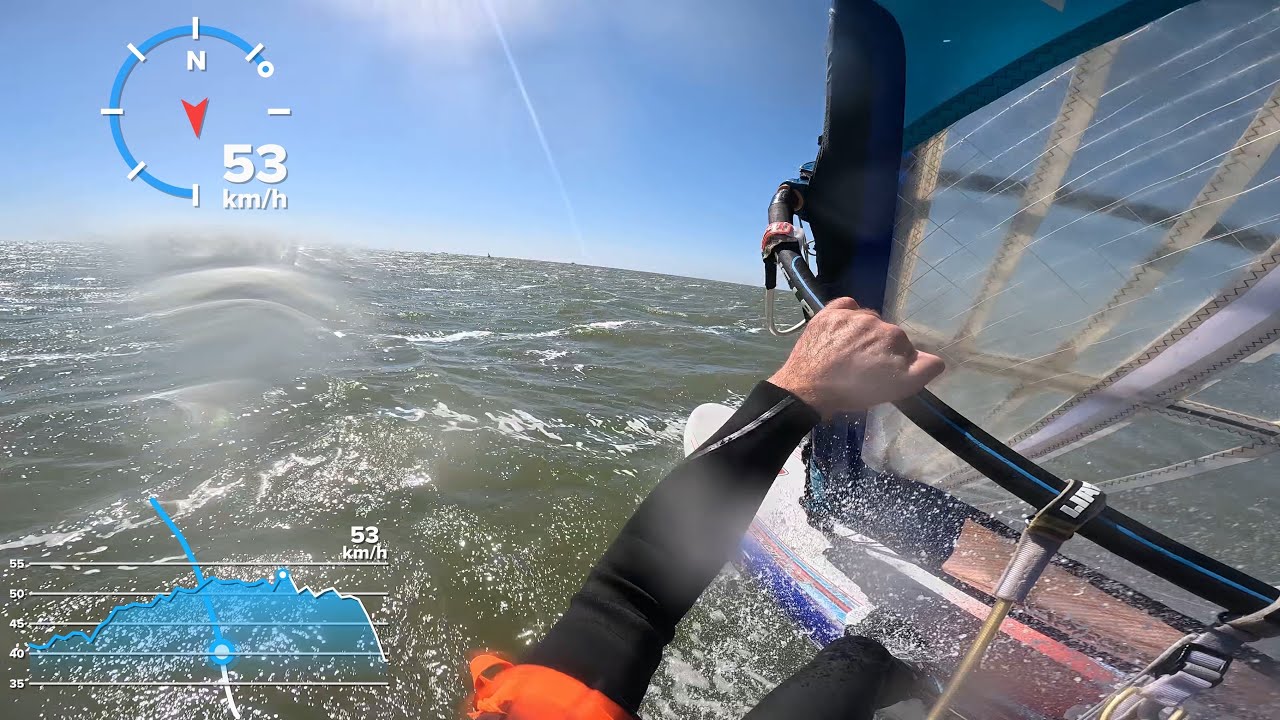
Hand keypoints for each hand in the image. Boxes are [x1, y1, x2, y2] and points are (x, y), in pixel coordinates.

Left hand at [767, 297, 943, 417]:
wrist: (809, 389)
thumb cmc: (854, 391)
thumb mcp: (899, 388)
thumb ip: (924, 369)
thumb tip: (937, 358)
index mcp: (895, 336)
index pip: (905, 347)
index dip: (896, 361)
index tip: (883, 373)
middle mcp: (876, 320)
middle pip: (885, 333)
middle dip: (879, 348)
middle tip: (863, 367)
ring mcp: (850, 315)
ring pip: (866, 321)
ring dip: (863, 334)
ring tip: (849, 354)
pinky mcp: (829, 313)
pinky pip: (845, 306)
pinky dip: (847, 316)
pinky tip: (841, 331)